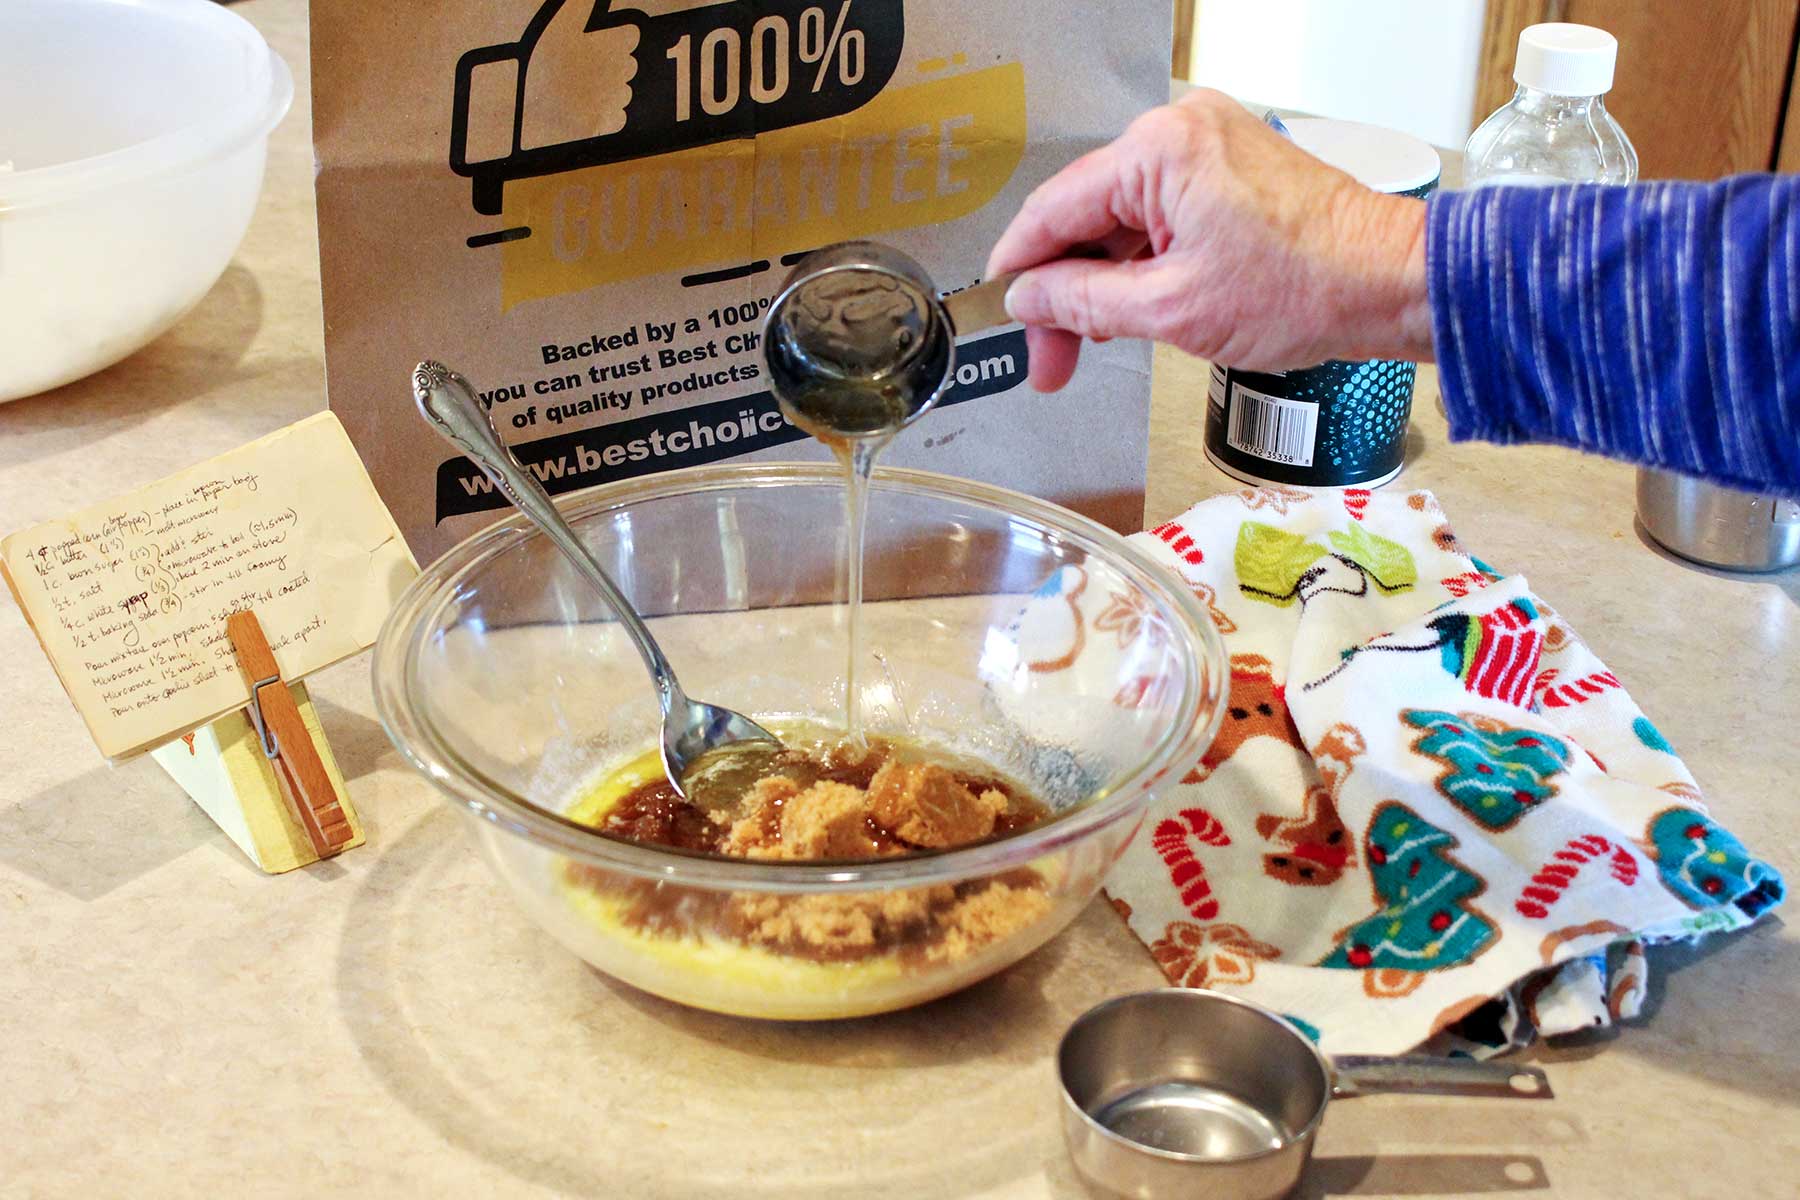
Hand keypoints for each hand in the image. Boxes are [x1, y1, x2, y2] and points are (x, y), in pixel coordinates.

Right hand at [987, 89, 1431, 390]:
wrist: (1390, 284)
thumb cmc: (1307, 290)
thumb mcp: (1170, 310)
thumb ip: (1082, 302)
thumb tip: (1029, 299)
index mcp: (1159, 151)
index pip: (1055, 208)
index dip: (1021, 268)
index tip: (1002, 311)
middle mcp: (1180, 131)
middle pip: (1087, 214)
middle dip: (1065, 289)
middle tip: (1052, 358)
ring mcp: (1208, 145)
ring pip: (1122, 218)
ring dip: (1103, 281)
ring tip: (1092, 345)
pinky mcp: (1230, 168)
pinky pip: (1160, 213)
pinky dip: (1141, 262)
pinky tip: (1131, 310)